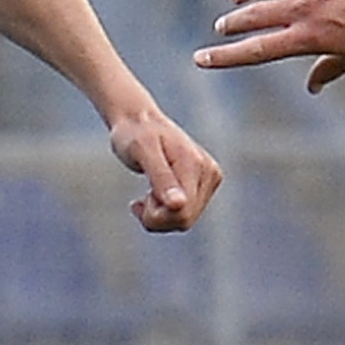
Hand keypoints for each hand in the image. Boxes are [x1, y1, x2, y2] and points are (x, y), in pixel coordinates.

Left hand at [106, 100, 221, 234]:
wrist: (140, 122)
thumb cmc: (135, 135)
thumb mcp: (142, 152)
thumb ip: (161, 178)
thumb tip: (179, 205)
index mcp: (196, 164)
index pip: (181, 213)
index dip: (156, 215)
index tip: (139, 201)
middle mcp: (209, 172)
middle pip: (184, 220)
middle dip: (157, 215)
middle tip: (143, 196)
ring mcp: (209, 179)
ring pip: (185, 221)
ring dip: (159, 214)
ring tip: (148, 194)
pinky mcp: (205, 186)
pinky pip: (185, 216)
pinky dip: (164, 213)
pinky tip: (152, 198)